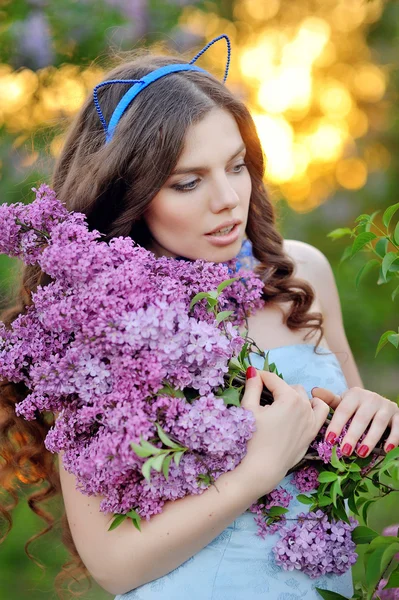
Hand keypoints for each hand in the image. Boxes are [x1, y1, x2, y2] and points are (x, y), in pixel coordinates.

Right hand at [240, 368, 329, 495]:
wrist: (263, 469)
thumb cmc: (253, 439)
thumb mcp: (249, 409)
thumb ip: (253, 387)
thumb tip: (253, 371)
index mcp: (289, 398)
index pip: (272, 379)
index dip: (259, 376)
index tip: (251, 376)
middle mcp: (304, 406)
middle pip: (287, 387)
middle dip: (275, 388)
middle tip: (261, 397)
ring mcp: (311, 419)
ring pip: (304, 397)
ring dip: (292, 396)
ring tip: (278, 405)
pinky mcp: (312, 432)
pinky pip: (320, 411)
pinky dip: (313, 406)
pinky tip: (302, 409)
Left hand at [311, 386, 398, 456]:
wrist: (379, 405)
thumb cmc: (356, 407)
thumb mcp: (344, 402)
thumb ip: (330, 400)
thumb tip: (314, 391)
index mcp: (355, 394)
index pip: (343, 410)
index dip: (336, 425)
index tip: (329, 440)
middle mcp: (371, 397)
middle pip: (361, 418)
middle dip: (352, 435)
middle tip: (345, 451)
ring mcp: (386, 405)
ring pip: (379, 423)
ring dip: (370, 439)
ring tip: (361, 453)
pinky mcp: (398, 414)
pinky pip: (397, 427)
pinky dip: (393, 439)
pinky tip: (385, 450)